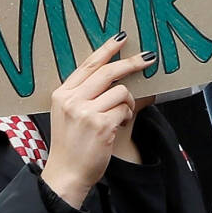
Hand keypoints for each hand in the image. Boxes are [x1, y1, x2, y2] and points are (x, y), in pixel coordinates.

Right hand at [42, 33, 144, 207]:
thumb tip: (114, 77)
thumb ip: (83, 95)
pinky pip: (124, 110)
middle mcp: (72, 100)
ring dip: (127, 103)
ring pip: (121, 92)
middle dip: (131, 63)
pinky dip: (126, 117)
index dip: (106, 50)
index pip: (88, 65)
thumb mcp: (68, 114)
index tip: (121, 38)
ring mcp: (86, 112)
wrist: (66, 174)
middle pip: (108, 72)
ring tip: (120, 116)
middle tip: (148, 58)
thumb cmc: (70, 145)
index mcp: (62, 94)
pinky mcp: (101, 125)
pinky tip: (117, 127)